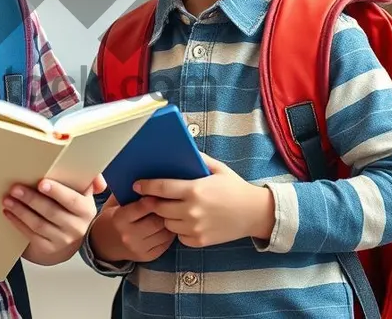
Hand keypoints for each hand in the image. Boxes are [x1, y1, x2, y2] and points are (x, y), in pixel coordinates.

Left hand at [3, 175, 104, 264]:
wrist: (69, 242)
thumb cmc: (72, 211)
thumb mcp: (84, 196)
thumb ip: (90, 183)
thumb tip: (99, 182)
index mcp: (86, 210)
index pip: (72, 200)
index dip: (57, 192)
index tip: (42, 183)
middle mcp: (76, 227)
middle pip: (52, 212)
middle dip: (32, 199)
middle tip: (16, 188)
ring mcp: (62, 240)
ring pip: (39, 224)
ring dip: (21, 211)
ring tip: (8, 199)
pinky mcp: (48, 249)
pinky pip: (31, 235)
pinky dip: (18, 223)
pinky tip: (9, 213)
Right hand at [88, 194, 175, 263]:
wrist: (103, 246)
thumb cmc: (110, 220)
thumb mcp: (113, 204)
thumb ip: (126, 193)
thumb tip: (144, 179)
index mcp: (119, 219)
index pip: (142, 207)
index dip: (154, 198)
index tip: (160, 192)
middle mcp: (129, 235)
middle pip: (156, 221)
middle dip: (166, 211)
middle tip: (172, 202)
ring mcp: (139, 248)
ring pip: (164, 233)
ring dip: (170, 222)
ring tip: (172, 213)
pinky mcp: (147, 256)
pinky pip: (166, 243)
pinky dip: (169, 234)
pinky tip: (167, 226)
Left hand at [135, 154, 274, 247]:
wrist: (255, 213)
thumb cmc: (235, 188)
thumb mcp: (218, 168)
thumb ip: (198, 159)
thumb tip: (181, 151)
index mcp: (195, 189)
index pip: (161, 188)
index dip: (145, 186)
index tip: (136, 185)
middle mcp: (192, 210)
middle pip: (159, 207)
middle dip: (153, 202)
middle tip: (152, 198)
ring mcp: (195, 227)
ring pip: (167, 223)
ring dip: (166, 216)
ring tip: (171, 209)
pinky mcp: (199, 241)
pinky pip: (179, 236)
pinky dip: (179, 229)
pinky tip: (185, 220)